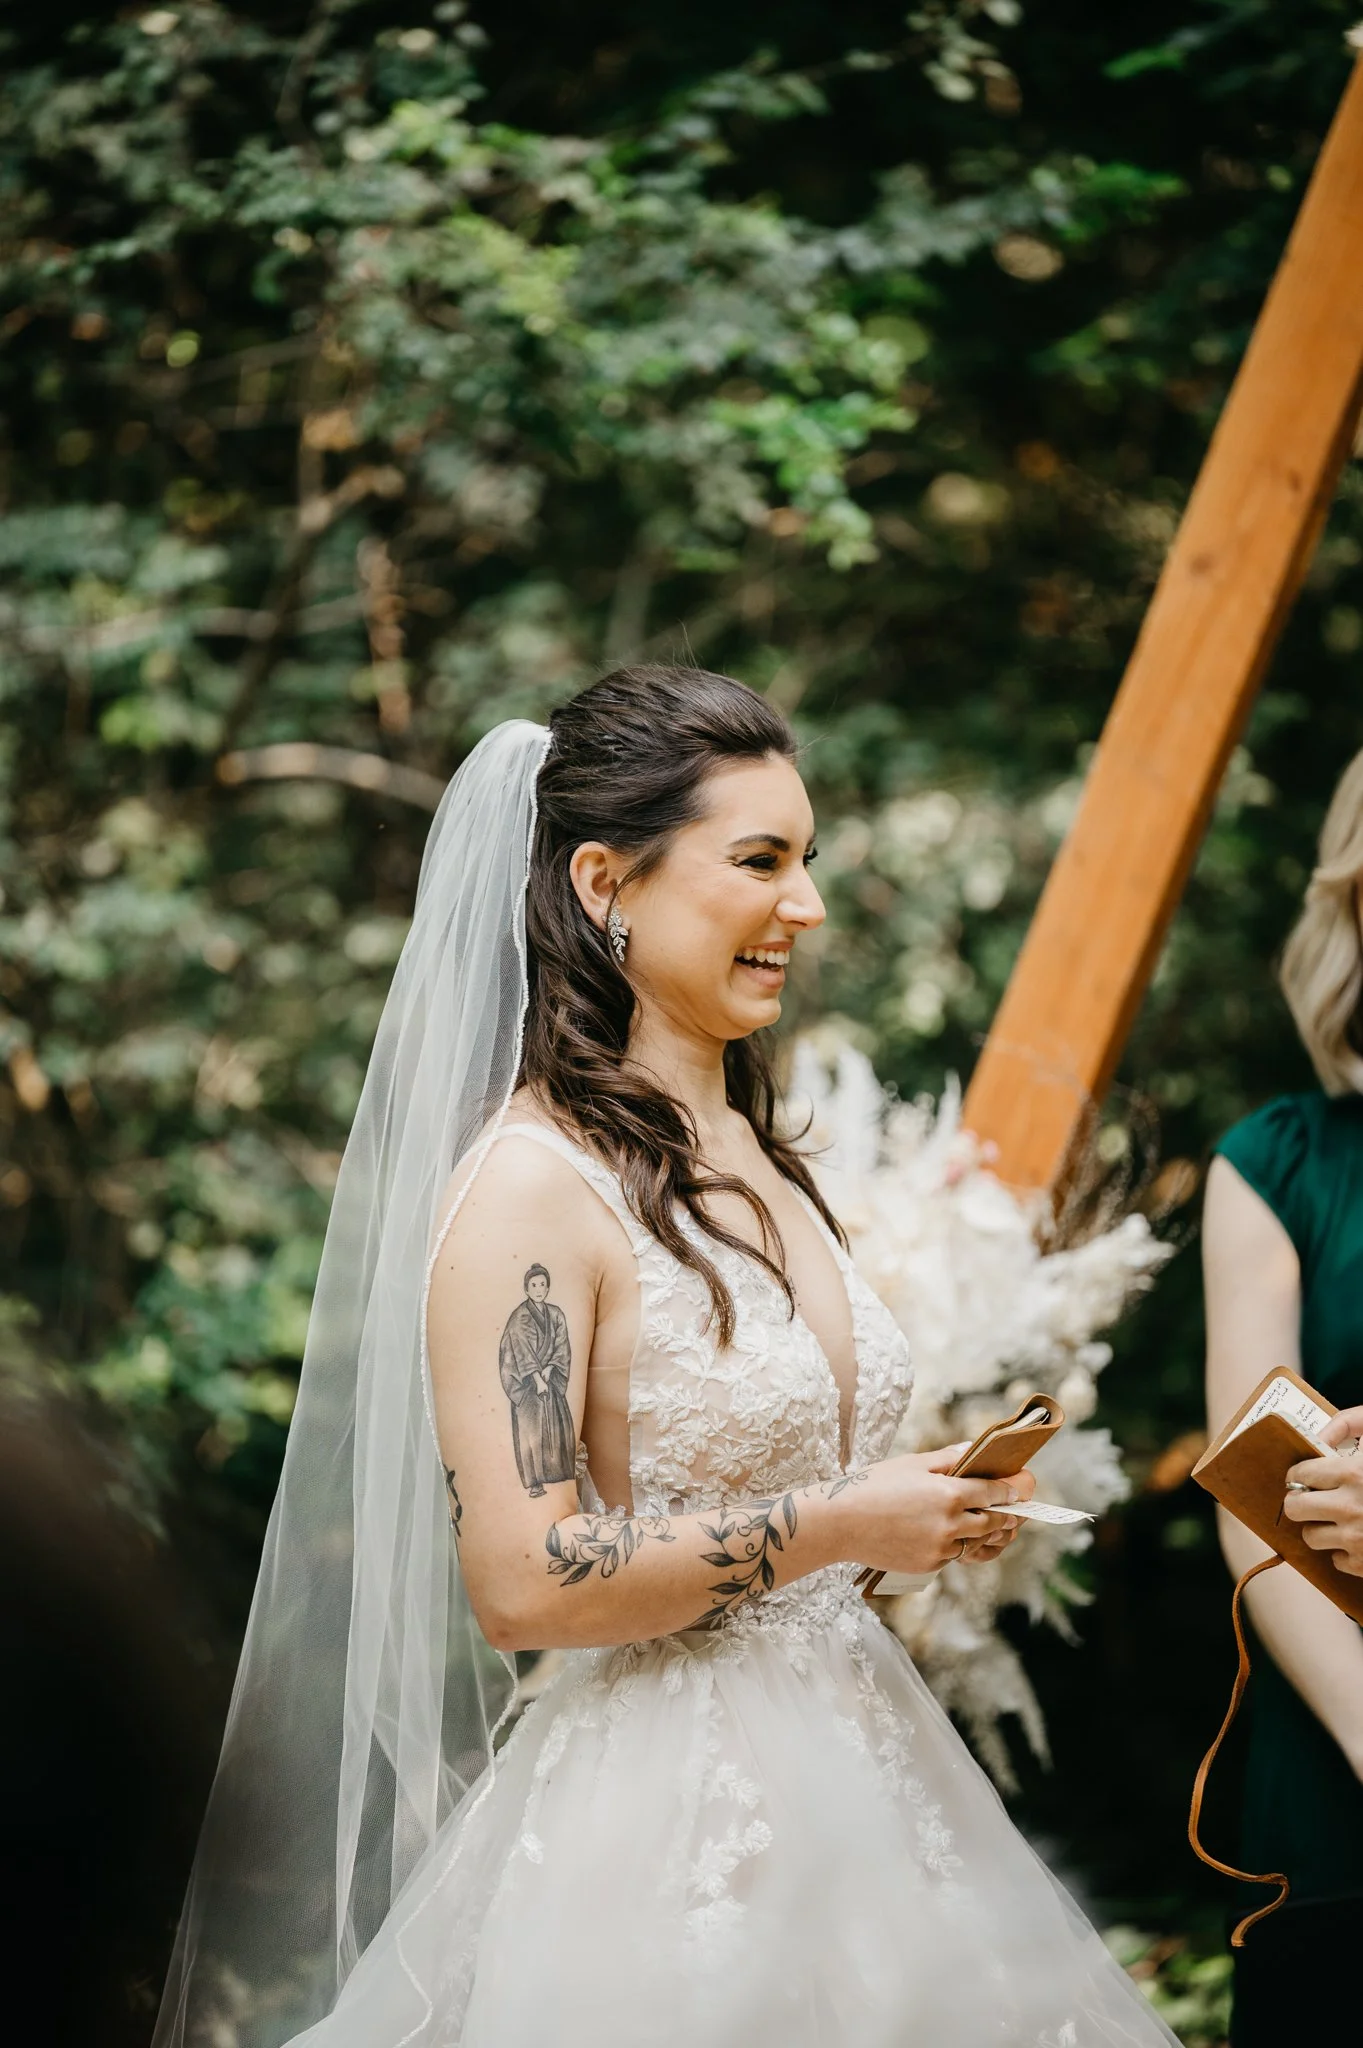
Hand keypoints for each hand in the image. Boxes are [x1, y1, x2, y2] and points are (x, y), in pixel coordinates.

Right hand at [842, 1444, 1035, 1574]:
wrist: (841, 1522)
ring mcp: (940, 1549)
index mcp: (950, 1494)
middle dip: (1007, 1516)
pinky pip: (953, 1556)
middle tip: (1016, 1512)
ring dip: (987, 1535)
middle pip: (993, 1523)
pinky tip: (955, 1537)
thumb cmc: (874, 1485)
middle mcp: (950, 1525)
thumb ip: (948, 1458)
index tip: (1021, 1488)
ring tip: (994, 1527)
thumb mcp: (912, 1463)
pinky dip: (958, 1546)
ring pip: (976, 1544)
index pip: (993, 1492)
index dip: (1011, 1489)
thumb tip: (973, 1450)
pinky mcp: (928, 1566)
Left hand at [1283, 1409, 1362, 1575]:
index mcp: (1353, 1472)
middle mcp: (1350, 1507)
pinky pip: (1336, 1560)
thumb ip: (1351, 1425)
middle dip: (1300, 1502)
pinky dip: (1345, 1552)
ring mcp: (1357, 1538)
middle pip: (1295, 1507)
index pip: (1301, 1473)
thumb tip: (1319, 1438)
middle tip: (1310, 1499)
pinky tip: (1359, 1539)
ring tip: (1336, 1520)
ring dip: (1320, 1528)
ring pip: (1310, 1537)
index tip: (1302, 1477)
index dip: (1299, 1474)